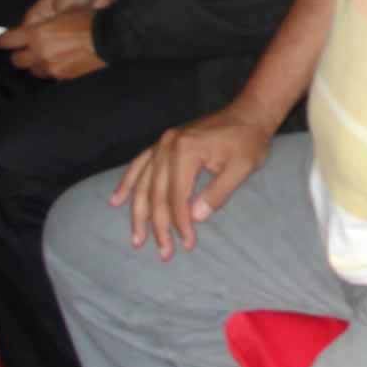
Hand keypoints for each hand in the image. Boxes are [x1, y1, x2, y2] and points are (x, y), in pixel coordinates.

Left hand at [0, 8, 107, 80]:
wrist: (111, 38)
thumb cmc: (88, 18)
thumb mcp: (64, 11)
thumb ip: (44, 22)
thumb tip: (34, 26)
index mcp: (36, 34)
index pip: (7, 40)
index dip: (1, 41)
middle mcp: (39, 54)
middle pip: (17, 61)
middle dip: (19, 55)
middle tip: (25, 50)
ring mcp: (51, 68)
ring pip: (34, 71)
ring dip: (37, 64)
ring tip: (46, 58)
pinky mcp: (64, 78)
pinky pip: (52, 76)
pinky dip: (53, 70)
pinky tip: (61, 64)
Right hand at [110, 102, 273, 258]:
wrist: (248, 113)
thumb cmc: (249, 141)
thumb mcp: (242, 168)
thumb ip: (218, 193)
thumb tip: (194, 219)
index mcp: (186, 151)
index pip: (177, 197)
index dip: (180, 224)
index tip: (187, 245)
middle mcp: (168, 145)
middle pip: (157, 193)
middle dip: (159, 227)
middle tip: (164, 253)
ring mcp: (162, 143)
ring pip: (143, 183)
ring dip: (138, 214)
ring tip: (138, 239)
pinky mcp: (163, 143)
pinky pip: (139, 165)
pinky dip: (127, 183)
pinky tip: (117, 201)